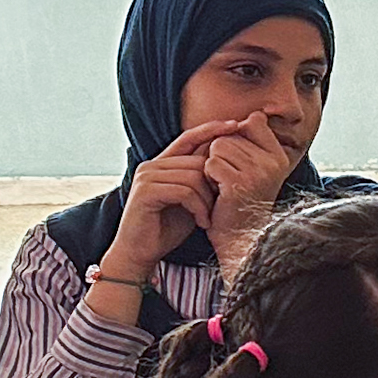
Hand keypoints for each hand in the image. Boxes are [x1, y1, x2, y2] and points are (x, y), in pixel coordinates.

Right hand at [103, 120, 242, 275]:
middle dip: (215, 183)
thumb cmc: (168, 228)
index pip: (189, 138)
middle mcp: (152, 165)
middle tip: (219, 206)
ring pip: (193, 176)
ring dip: (208, 200)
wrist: (141, 253)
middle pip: (197, 160)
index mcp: (162, 164)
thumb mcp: (192, 200)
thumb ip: (202, 181)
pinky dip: (199, 207)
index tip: (236, 124)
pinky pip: (184, 191)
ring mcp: (146, 177)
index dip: (211, 129)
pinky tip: (202, 222)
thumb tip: (228, 161)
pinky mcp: (146, 192)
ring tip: (208, 218)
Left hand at [199, 114, 297, 253]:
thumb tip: (254, 116)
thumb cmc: (241, 201)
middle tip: (231, 180)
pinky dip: (208, 177)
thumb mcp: (255, 168)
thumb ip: (254, 141)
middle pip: (230, 135)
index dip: (237, 137)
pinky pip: (211, 163)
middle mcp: (274, 162)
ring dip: (213, 166)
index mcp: (279, 156)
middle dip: (222, 155)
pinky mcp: (240, 182)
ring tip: (224, 185)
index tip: (239, 161)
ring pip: (219, 146)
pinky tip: (218, 192)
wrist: (240, 237)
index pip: (253, 122)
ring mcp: (258, 171)